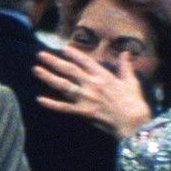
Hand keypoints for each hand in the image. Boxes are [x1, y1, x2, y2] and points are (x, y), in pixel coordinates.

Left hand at [34, 48, 151, 138]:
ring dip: (48, 77)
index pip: (85, 61)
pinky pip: (64, 107)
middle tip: (40, 55)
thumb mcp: (132, 81)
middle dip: (53, 61)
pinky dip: (51, 104)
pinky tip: (39, 99)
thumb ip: (125, 66)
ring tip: (35, 69)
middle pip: (69, 70)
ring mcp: (86, 98)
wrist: (134, 122)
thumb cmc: (134, 102)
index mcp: (104, 76)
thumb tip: (126, 53)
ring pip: (63, 85)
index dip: (73, 54)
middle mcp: (92, 84)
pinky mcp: (83, 112)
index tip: (62, 48)